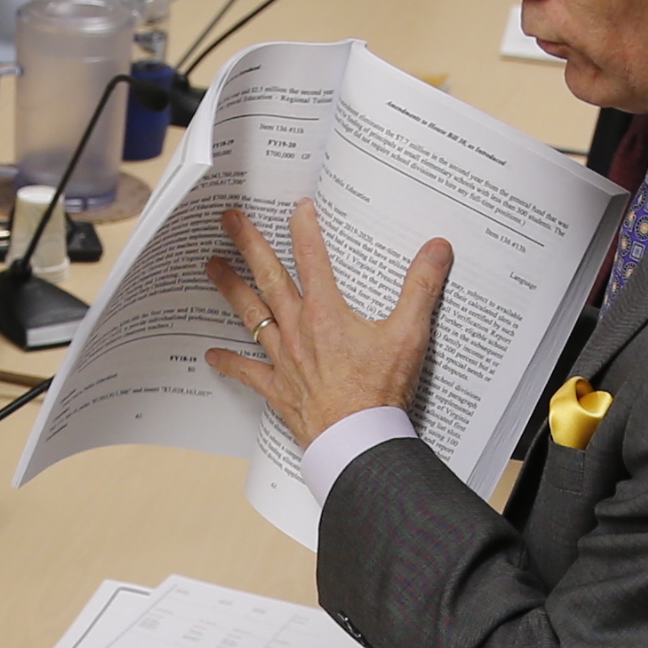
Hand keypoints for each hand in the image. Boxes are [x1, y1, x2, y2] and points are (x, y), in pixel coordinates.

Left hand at [205, 200, 449, 448]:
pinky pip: (247, 372)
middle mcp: (298, 330)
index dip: (305, 227)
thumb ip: (422, 288)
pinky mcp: (278, 389)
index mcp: (327, 312)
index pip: (312, 256)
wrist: (359, 441)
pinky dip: (229, 363)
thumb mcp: (409, 335)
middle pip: (268, 277)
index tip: (299, 206)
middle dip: (248, 244)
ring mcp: (284, 358)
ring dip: (230, 288)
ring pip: (251, 315)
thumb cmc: (381, 392)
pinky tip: (210, 355)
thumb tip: (437, 249)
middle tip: (228, 219)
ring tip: (211, 266)